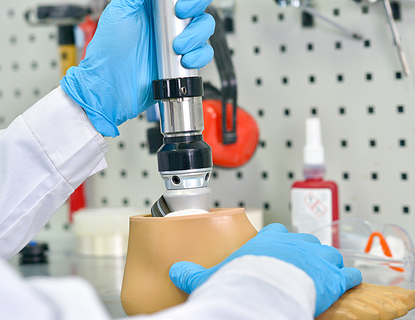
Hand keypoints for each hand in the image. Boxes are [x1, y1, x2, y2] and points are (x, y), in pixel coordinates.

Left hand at [61, 0, 213, 136]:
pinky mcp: (182, 60)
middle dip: (196, 5)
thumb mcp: (120, 12)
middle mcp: (168, 20)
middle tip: (181, 13)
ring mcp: (177, 40)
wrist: (112, 87)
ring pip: (205, 26)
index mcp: (153, 3)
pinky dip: (199, 55)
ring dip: (196, 35)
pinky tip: (185, 59)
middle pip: (200, 2)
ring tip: (178, 46)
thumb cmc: (109, 53)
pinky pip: (204, 53)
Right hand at [169, 223, 361, 316]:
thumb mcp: (210, 277)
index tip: (278, 247)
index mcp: (268, 239)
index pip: (275, 232)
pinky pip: (348, 273)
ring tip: (324, 270)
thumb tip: (174, 271)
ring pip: (327, 252)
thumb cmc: (241, 280)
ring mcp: (316, 257)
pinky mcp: (333, 276)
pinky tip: (350, 280)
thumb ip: (192, 273)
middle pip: (304, 240)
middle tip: (301, 262)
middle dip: (304, 250)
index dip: (278, 240)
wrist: (265, 292)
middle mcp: (294, 243)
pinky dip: (350, 277)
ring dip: (327, 261)